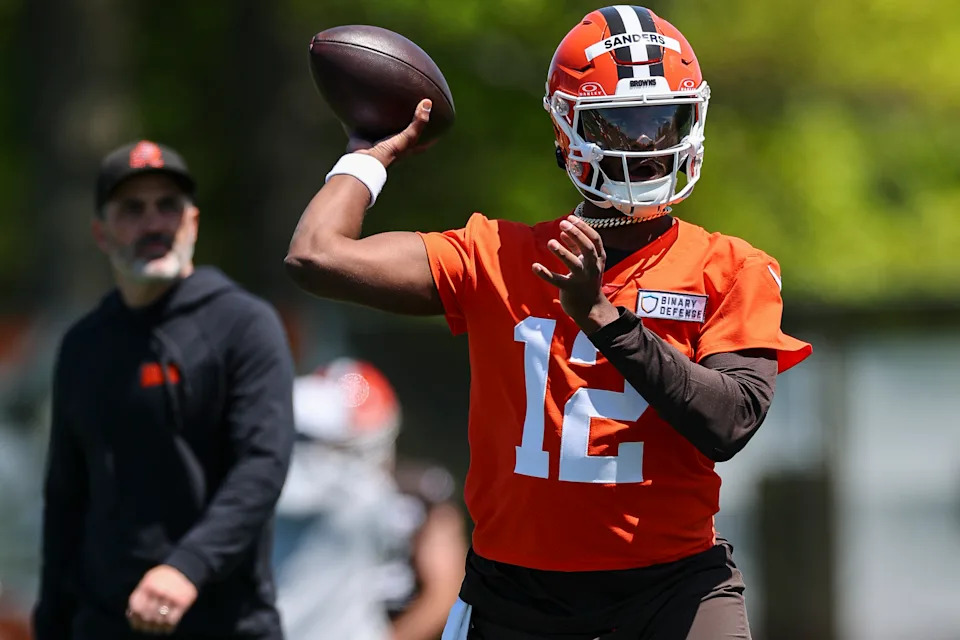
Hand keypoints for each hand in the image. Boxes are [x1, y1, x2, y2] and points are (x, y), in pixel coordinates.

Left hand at [126, 565, 197, 633]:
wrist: (186, 569)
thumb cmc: (163, 578)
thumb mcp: (149, 581)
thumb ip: (140, 596)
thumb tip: (130, 615)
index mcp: (148, 584)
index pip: (136, 607)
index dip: (135, 617)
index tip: (138, 620)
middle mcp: (159, 590)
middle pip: (147, 615)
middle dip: (147, 621)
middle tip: (150, 623)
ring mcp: (171, 596)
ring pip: (159, 620)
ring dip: (158, 623)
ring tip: (159, 622)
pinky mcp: (183, 601)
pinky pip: (171, 620)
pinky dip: (169, 624)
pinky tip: (168, 622)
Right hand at [346, 99, 431, 167]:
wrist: (363, 158)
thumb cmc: (388, 151)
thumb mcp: (407, 137)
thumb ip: (418, 122)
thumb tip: (428, 102)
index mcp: (406, 149)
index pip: (423, 144)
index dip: (431, 138)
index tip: (440, 129)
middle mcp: (394, 145)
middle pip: (405, 135)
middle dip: (408, 126)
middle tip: (414, 111)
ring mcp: (379, 141)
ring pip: (386, 129)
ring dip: (388, 120)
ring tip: (391, 104)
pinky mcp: (366, 136)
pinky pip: (368, 124)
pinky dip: (369, 117)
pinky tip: (369, 105)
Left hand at [533, 214, 619, 333]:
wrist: (590, 309)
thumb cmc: (587, 282)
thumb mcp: (586, 263)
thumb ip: (575, 247)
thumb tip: (563, 232)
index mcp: (598, 259)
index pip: (595, 239)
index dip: (583, 227)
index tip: (570, 218)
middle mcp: (592, 268)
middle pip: (588, 248)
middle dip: (576, 234)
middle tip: (562, 224)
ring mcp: (582, 279)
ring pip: (574, 264)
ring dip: (562, 252)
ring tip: (550, 242)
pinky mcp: (570, 290)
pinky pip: (557, 280)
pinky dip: (545, 273)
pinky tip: (534, 266)